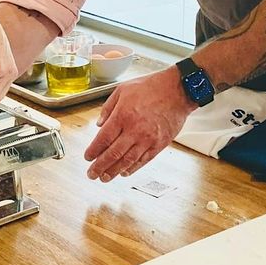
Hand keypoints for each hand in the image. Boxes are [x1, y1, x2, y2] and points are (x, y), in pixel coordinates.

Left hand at [84, 66, 193, 181]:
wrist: (177, 90)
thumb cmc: (152, 87)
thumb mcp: (122, 90)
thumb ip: (108, 108)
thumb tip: (99, 123)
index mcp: (122, 115)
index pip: (103, 139)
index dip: (93, 151)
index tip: (88, 157)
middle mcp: (134, 130)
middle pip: (113, 154)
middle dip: (100, 166)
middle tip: (92, 174)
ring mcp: (147, 139)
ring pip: (127, 161)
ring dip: (114, 171)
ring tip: (105, 177)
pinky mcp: (159, 144)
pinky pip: (143, 160)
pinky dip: (133, 168)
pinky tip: (124, 172)